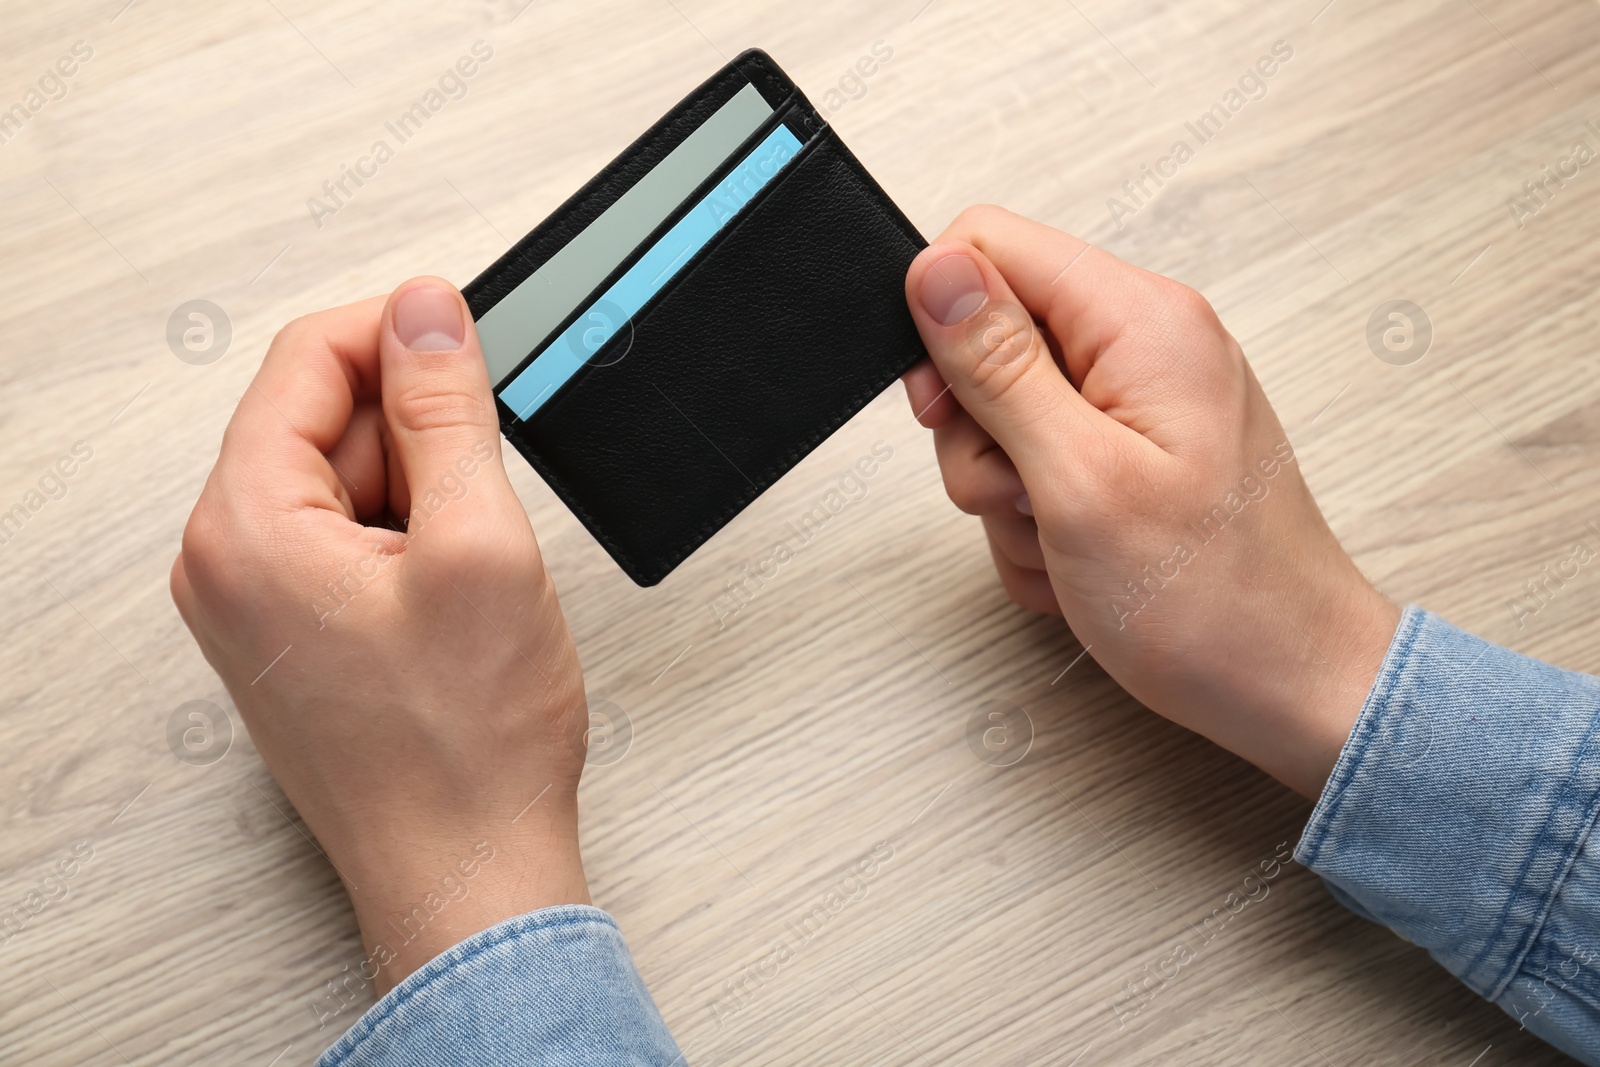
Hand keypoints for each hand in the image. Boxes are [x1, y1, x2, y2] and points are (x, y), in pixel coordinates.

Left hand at [171, 279, 589, 991]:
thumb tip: (426, 313)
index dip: (400, 332)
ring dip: (425, 494)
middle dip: (420, 433)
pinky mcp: (298, 634)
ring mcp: (258, 603)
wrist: (466, 875)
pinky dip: (415, 542)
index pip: (306, 360)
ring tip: (475, 573)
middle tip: (487, 502)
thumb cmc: (466, 749)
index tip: (472, 339)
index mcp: (247, 529)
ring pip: (347, 481)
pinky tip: (458, 601)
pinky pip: (351, 540)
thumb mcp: (478, 546)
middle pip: (324, 419)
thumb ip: (447, 413)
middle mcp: (229, 563)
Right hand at [902, 207, 1399, 797]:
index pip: (989, 246)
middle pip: (990, 340)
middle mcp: (1144, 346)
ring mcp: (1139, 404)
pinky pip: (1037, 468)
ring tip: (1062, 541)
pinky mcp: (1132, 455)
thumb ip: (999, 366)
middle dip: (979, 434)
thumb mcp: (1078, 478)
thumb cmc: (1214, 599)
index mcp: (1141, 321)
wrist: (1292, 686)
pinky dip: (1037, 525)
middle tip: (1023, 496)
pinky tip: (1078, 562)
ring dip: (1007, 495)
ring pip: (1003, 417)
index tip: (946, 410)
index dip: (942, 322)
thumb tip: (935, 272)